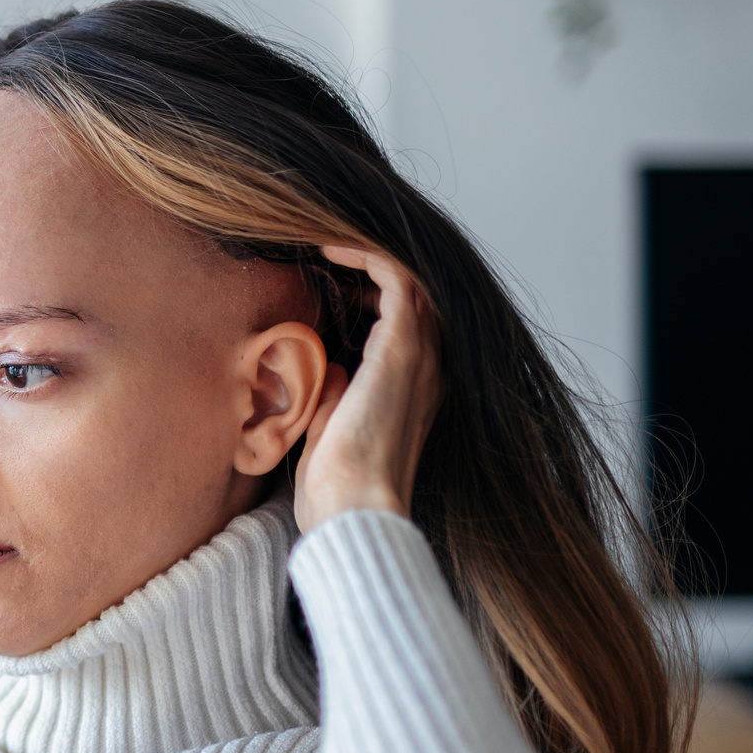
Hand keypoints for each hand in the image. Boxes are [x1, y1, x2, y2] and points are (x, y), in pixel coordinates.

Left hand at [294, 246, 441, 533]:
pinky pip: (396, 277)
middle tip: (325, 257)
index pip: (402, 323)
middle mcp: (427, 367)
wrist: (352, 507)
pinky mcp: (403, 347)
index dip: (367, 295)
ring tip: (326, 245)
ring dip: (367, 256)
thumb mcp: (332, 427)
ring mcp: (421, 356)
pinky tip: (330, 250)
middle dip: (369, 270)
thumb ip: (336, 394)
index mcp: (413, 389)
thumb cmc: (336, 484)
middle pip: (410, 295)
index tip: (327, 284)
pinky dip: (366, 255)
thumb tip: (330, 367)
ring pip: (408, 279)